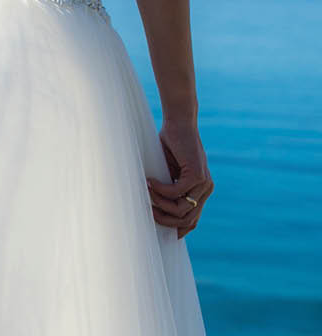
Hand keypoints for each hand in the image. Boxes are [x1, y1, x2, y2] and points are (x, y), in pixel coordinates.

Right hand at [146, 119, 212, 238]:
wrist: (179, 122)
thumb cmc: (170, 144)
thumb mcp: (169, 171)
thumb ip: (169, 187)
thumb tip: (154, 206)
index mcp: (201, 190)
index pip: (193, 219)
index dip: (178, 229)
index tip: (160, 231)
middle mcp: (206, 189)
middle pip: (188, 220)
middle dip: (166, 220)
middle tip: (148, 210)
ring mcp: (204, 184)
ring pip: (182, 209)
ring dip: (161, 204)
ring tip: (147, 193)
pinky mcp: (197, 175)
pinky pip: (176, 192)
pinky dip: (160, 190)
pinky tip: (150, 181)